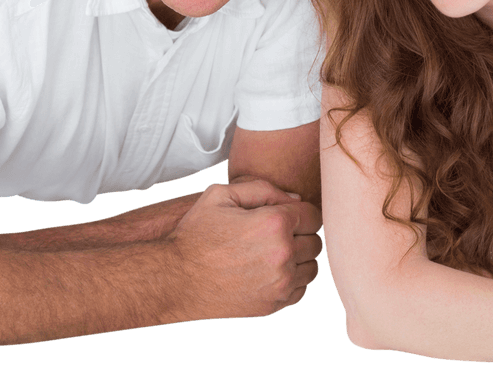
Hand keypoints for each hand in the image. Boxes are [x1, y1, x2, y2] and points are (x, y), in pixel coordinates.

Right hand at [165, 179, 322, 320]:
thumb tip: (295, 200)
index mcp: (274, 223)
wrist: (175, 279)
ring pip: (313, 267)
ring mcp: (280, 283)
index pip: (313, 215)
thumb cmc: (196, 234)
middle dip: (300, 234)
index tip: (283, 215)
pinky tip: (271, 271)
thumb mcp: (221, 195)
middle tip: (275, 234)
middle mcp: (283, 254)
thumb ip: (263, 188)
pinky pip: (302, 290)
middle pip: (316, 241)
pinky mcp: (273, 305)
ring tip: (274, 253)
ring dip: (300, 258)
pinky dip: (292, 280)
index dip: (299, 212)